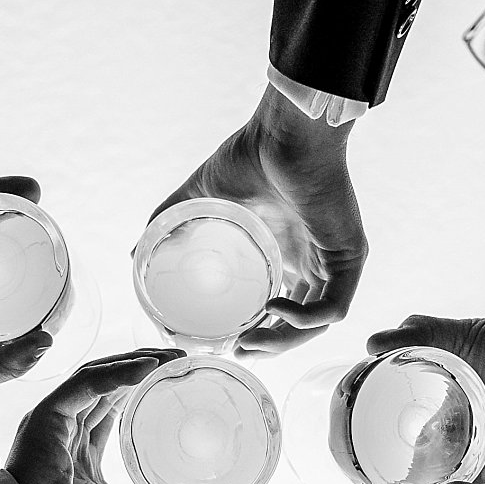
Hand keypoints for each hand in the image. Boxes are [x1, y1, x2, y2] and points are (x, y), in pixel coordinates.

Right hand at [6, 349, 232, 483]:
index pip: (112, 407)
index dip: (142, 389)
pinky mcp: (45, 420)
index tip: (178, 379)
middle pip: (106, 383)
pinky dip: (116, 373)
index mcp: (81, 456)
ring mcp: (53, 424)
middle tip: (183, 359)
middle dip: (144, 365)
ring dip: (135, 360)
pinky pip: (83, 384)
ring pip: (96, 375)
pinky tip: (148, 367)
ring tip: (172, 356)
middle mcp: (64, 433)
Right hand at [155, 84, 366, 355]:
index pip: (282, 311)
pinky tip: (275, 310)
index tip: (229, 344)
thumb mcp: (203, 196)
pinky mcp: (351, 257)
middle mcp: (316, 262)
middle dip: (270, 347)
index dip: (259, 334)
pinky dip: (305, 318)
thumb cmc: (252, 153)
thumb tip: (134, 250)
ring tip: (249, 342)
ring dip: (284, 341)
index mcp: (290, 253)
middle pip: (298, 324)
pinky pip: (335, 306)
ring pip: (317, 323)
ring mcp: (336, 261)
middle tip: (238, 352)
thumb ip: (171, 219)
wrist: (284, 131)